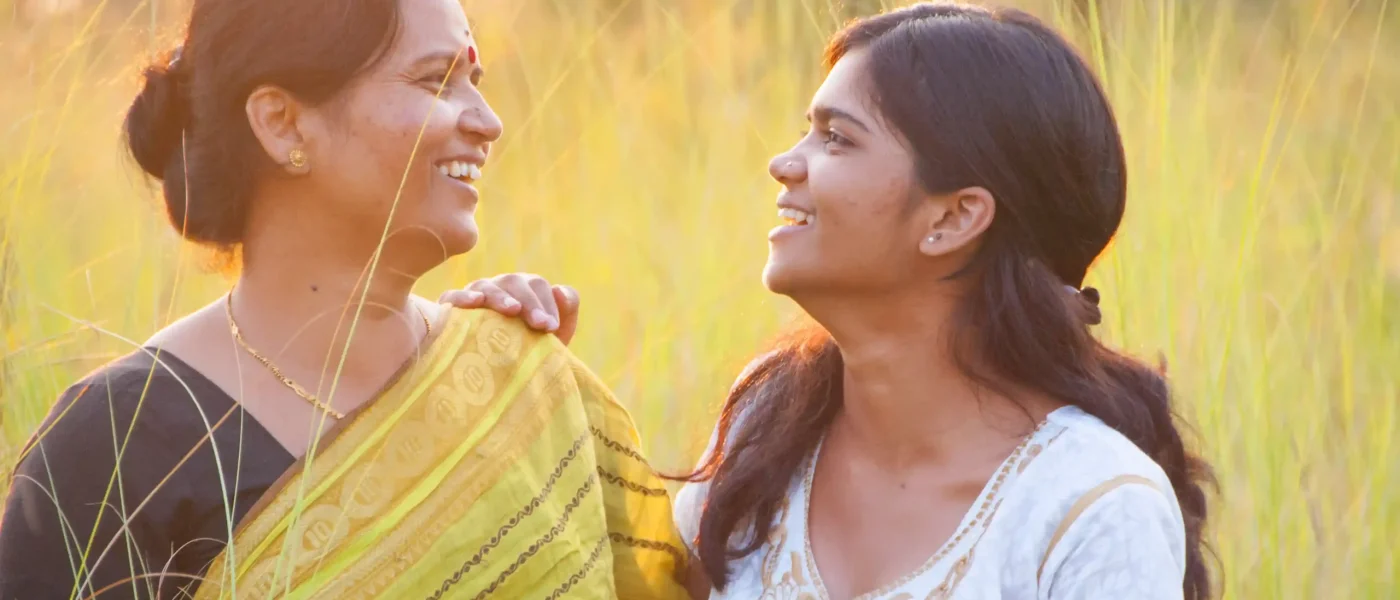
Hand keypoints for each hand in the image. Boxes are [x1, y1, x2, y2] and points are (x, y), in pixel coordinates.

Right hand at [439, 273, 580, 344]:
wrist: (498, 382)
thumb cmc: (529, 355)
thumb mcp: (553, 337)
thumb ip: (566, 312)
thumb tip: (560, 290)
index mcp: (525, 291)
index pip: (537, 286)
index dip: (546, 303)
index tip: (551, 327)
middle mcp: (500, 288)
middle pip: (514, 282)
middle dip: (530, 302)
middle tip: (541, 325)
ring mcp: (475, 296)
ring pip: (486, 286)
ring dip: (501, 297)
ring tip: (513, 310)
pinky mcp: (451, 309)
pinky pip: (453, 297)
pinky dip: (463, 297)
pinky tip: (475, 301)